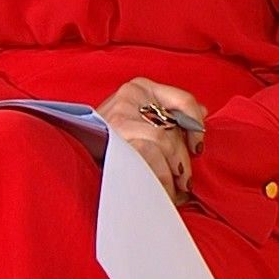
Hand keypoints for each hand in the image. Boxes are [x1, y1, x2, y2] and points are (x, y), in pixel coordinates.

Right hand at [95, 78, 207, 203]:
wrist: (75, 151)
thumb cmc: (112, 138)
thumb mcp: (140, 117)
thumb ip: (170, 113)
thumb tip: (202, 112)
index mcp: (140, 87)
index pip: (183, 100)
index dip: (196, 127)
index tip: (198, 149)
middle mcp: (129, 96)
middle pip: (173, 129)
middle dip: (182, 161)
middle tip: (184, 182)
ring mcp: (119, 117)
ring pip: (163, 144)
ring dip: (172, 173)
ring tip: (173, 191)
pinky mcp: (113, 138)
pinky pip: (148, 158)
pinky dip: (159, 178)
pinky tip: (161, 190)